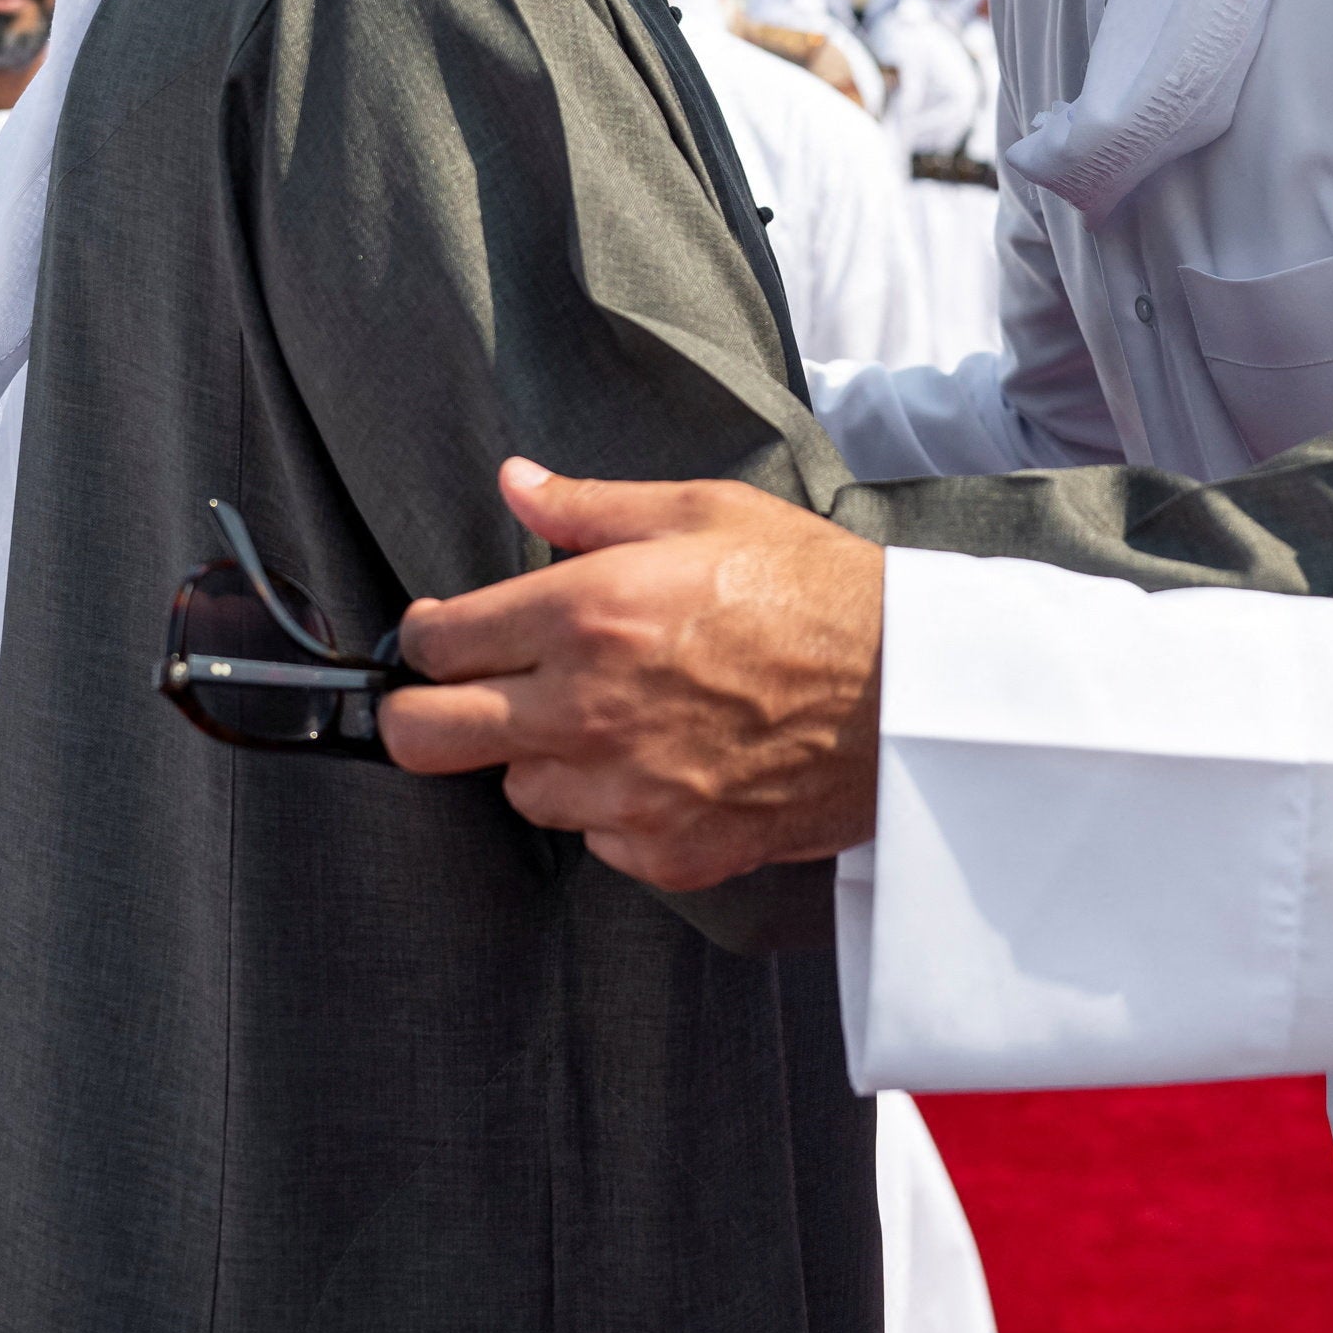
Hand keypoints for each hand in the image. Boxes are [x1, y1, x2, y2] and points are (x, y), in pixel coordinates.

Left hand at [383, 461, 881, 891]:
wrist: (909, 695)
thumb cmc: (815, 592)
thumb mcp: (704, 513)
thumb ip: (591, 507)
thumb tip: (515, 482)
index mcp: (587, 612)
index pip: (438, 641)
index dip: (427, 635)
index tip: (439, 634)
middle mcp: (586, 709)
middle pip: (428, 738)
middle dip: (423, 714)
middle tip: (457, 696)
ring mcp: (623, 791)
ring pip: (516, 791)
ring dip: (537, 758)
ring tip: (604, 720)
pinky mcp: (664, 850)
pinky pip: (594, 837)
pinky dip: (611, 809)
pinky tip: (662, 763)